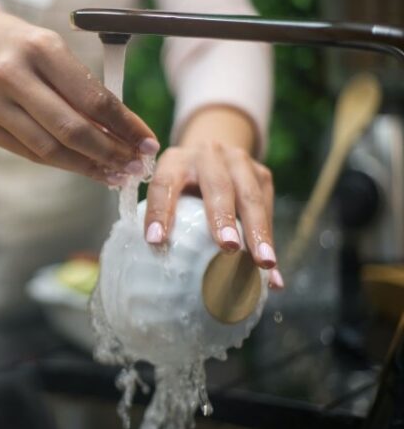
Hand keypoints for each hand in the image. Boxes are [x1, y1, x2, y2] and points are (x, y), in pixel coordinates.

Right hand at [0, 6, 159, 183]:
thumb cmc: (17, 45)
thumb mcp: (50, 48)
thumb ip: (81, 86)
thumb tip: (123, 132)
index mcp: (39, 48)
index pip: (92, 98)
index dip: (125, 126)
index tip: (148, 143)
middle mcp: (12, 75)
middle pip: (71, 129)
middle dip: (110, 153)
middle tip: (134, 167)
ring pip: (49, 149)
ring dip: (88, 167)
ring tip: (115, 174)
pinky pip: (29, 153)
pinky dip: (62, 163)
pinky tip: (84, 168)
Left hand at [142, 107, 283, 288]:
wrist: (211, 153)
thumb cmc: (181, 185)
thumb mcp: (167, 189)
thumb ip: (162, 214)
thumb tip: (155, 259)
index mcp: (175, 160)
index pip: (164, 184)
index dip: (159, 212)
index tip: (155, 242)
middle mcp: (208, 155)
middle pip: (217, 186)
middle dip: (223, 217)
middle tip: (227, 247)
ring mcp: (239, 162)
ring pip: (251, 198)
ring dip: (258, 232)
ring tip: (264, 262)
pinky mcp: (262, 175)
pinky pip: (268, 211)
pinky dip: (270, 243)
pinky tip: (274, 275)